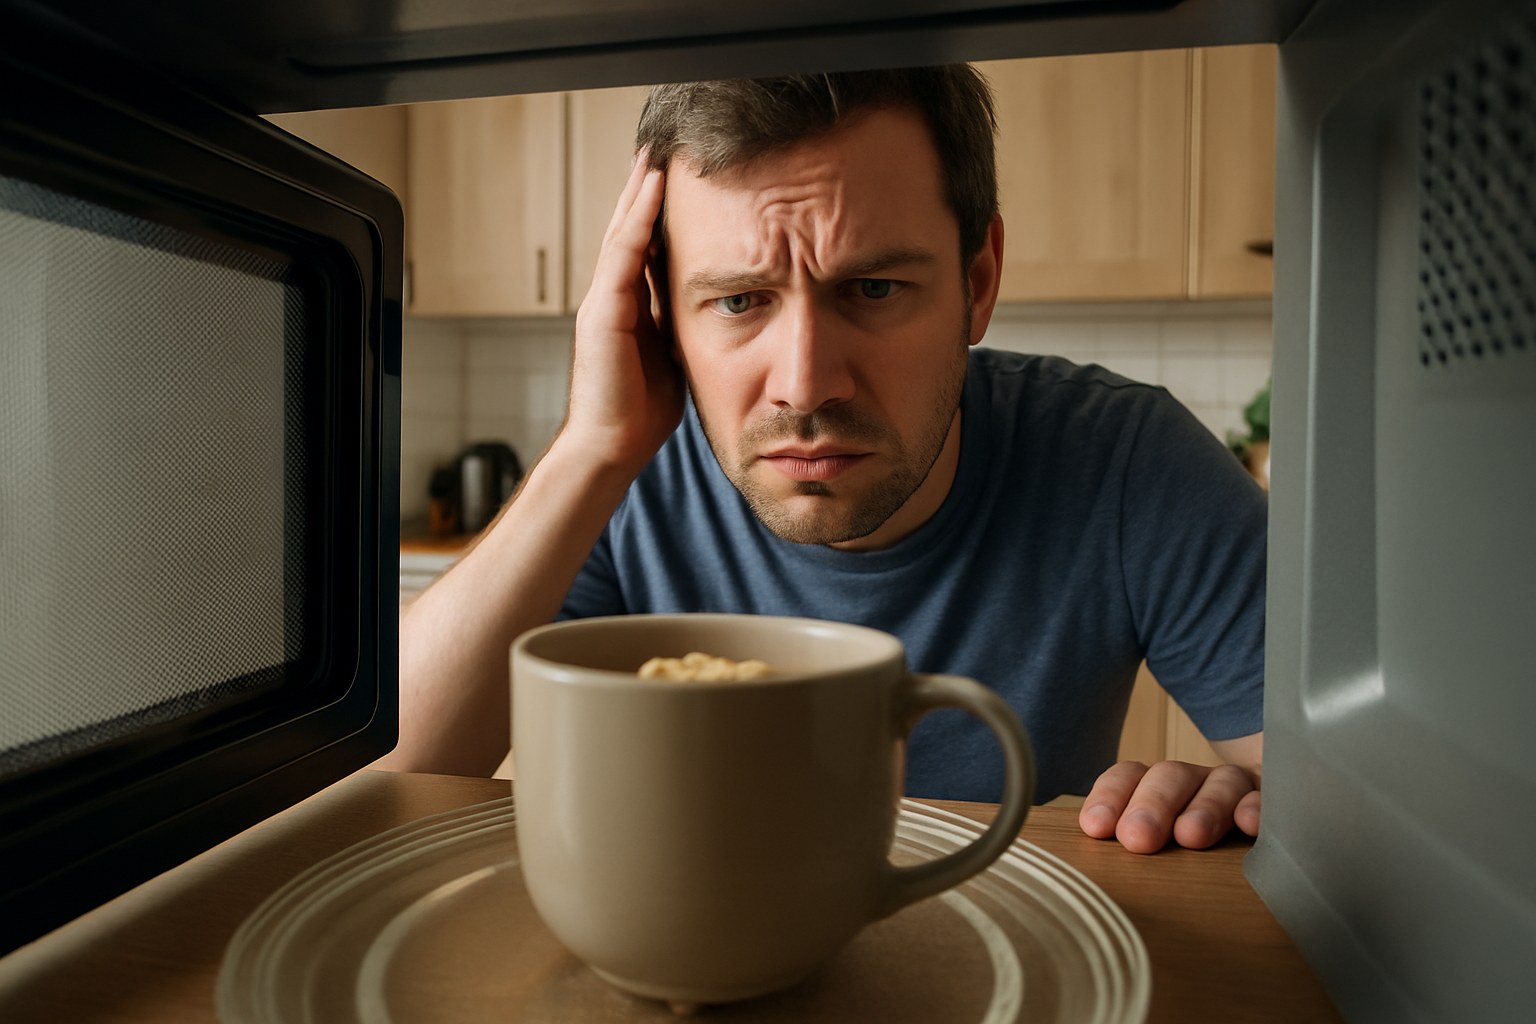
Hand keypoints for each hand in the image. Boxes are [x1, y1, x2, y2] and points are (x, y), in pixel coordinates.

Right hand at [564, 153, 683, 474]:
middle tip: (660, 149)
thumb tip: (715, 308)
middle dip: (645, 191)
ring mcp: (603, 301)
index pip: (645, 248)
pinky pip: (622, 253)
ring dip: (640, 191)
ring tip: (656, 153)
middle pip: (630, 231)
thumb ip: (680, 327)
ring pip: (623, 232)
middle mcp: (611, 297)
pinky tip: (653, 188)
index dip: (659, 214)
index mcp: (629, 308)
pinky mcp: (601, 311)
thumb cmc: (640, 413)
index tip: (677, 181)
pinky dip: (638, 218)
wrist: (611, 447)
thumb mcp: (673, 357)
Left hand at [1078, 760, 1260, 853]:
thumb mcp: (1154, 847)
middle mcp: (1192, 782)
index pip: (1128, 777)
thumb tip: (1089, 859)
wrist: (1262, 817)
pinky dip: (1256, 807)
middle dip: (1152, 806)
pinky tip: (1250, 825)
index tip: (1096, 828)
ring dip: (1204, 807)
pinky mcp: (1272, 802)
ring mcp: (1234, 790)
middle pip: (1169, 777)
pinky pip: (1266, 798)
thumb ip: (1127, 847)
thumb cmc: (1186, 845)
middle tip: (1138, 838)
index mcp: (1155, 786)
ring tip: (1191, 836)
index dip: (1110, 797)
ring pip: (1219, 783)